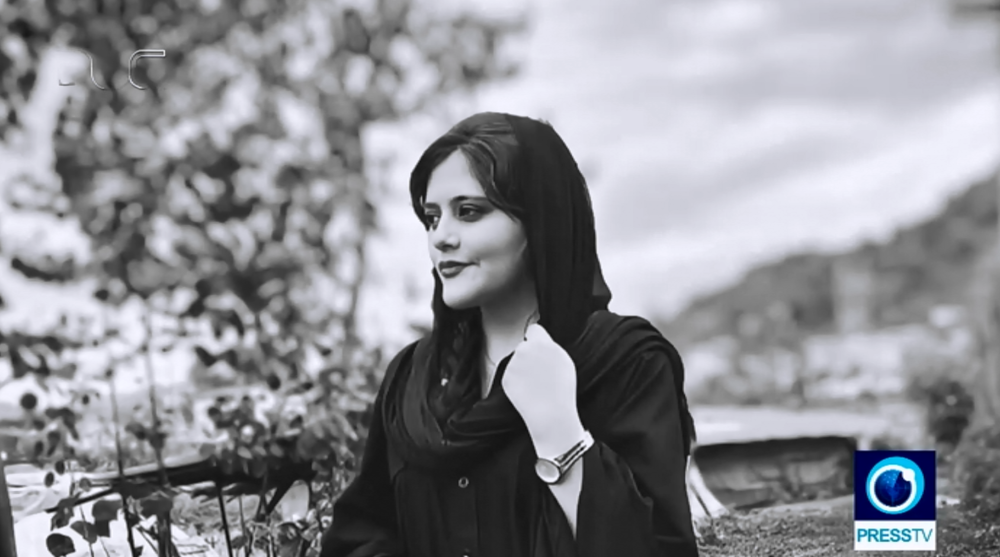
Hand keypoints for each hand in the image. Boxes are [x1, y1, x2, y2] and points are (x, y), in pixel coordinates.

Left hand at [502, 323, 585, 456]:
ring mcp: (513, 364)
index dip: (536, 338)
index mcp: (542, 344)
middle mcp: (525, 350)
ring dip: (522, 368)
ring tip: (535, 384)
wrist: (551, 413)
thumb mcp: (564, 361)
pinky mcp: (506, 377)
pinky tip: (527, 390)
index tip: (538, 346)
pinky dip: (516, 381)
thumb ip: (551, 348)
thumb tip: (542, 342)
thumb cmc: (562, 390)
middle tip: (539, 371)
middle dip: (529, 354)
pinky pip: (511, 374)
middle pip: (524, 346)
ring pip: (516, 360)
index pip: (534, 329)